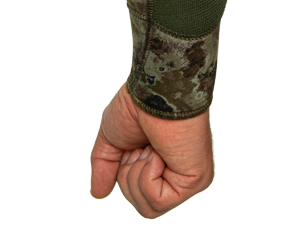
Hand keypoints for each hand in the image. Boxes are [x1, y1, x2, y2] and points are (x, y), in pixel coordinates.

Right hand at [90, 82, 214, 217]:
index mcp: (160, 160)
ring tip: (151, 147)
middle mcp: (178, 170)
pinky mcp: (196, 179)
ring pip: (149, 208)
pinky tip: (158, 153)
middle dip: (129, 175)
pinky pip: (158, 202)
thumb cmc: (138, 103)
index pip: (135, 191)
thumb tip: (99, 193)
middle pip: (141, 204)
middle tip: (143, 145)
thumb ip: (105, 167)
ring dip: (137, 176)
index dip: (124, 170)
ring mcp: (188, 176)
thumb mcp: (111, 138)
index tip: (134, 143)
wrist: (155, 89)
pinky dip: (148, 177)